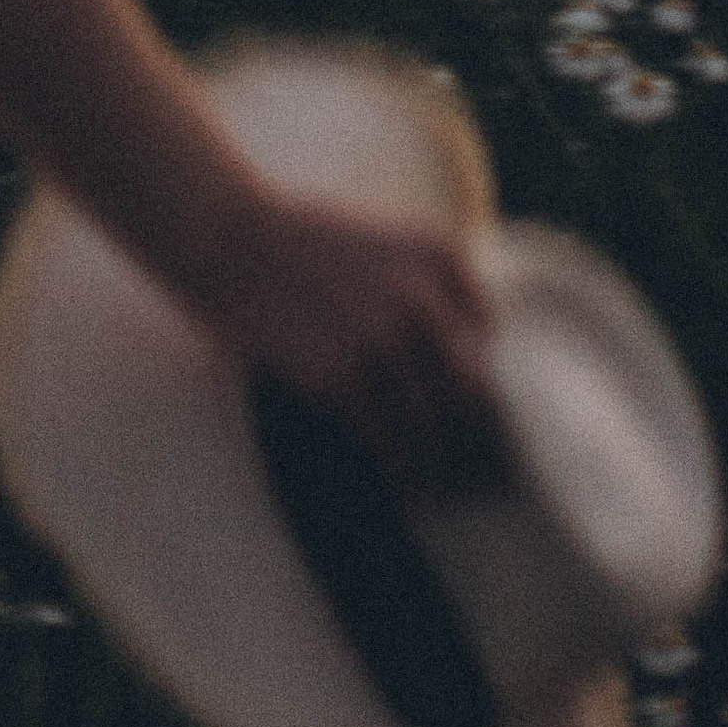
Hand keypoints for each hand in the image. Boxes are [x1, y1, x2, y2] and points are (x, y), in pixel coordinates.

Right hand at [206, 184, 504, 494]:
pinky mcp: (340, 376)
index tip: (487, 412)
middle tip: (480, 466)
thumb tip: (476, 356)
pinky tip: (405, 483)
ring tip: (443, 485)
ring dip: (439, 461)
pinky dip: (400, 467)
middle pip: (472, 386)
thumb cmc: (311, 244)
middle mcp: (421, 296)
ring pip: (433, 423)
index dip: (487, 376)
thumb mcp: (391, 241)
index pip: (490, 336)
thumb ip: (436, 285)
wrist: (237, 242)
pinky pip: (388, 439)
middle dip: (476, 430)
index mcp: (440, 255)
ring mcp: (381, 338)